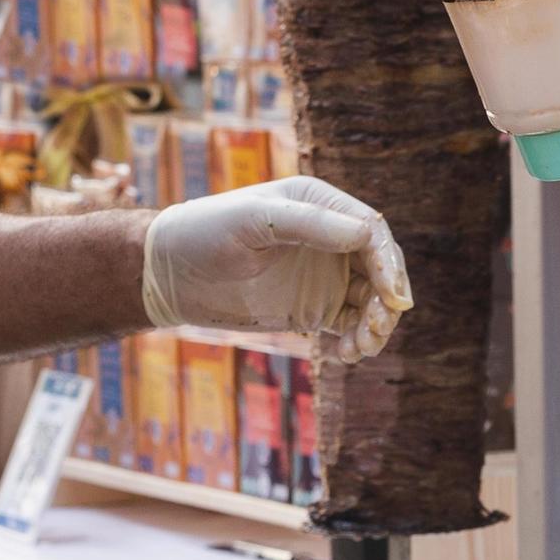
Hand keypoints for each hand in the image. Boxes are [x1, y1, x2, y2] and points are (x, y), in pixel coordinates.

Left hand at [141, 177, 412, 362]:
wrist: (169, 273)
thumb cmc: (205, 233)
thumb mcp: (254, 221)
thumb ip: (310, 224)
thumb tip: (368, 232)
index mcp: (320, 205)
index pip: (372, 232)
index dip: (388, 264)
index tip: (390, 297)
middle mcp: (330, 238)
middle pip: (381, 269)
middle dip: (387, 301)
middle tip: (375, 328)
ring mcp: (325, 274)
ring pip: (372, 301)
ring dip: (375, 326)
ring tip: (359, 347)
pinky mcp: (316, 307)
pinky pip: (351, 326)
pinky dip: (356, 342)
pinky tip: (344, 354)